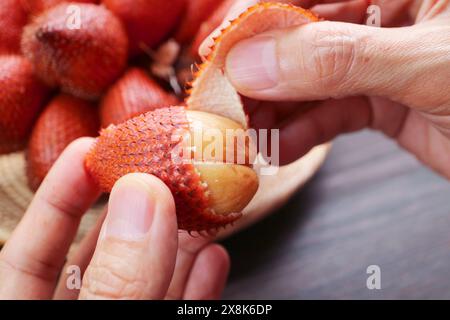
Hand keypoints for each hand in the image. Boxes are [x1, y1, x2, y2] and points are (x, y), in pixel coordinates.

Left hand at [0, 138, 228, 299]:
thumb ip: (116, 280)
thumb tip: (143, 198)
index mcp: (27, 318)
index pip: (33, 249)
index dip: (60, 194)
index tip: (91, 149)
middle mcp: (80, 318)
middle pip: (103, 256)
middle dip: (139, 210)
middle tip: (166, 171)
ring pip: (147, 282)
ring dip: (179, 243)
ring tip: (203, 205)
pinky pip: (176, 314)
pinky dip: (197, 287)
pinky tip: (212, 258)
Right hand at [205, 0, 449, 178]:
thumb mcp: (432, 65)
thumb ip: (341, 60)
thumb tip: (256, 61)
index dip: (259, 14)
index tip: (221, 48)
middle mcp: (389, 10)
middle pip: (301, 35)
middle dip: (260, 72)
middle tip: (225, 102)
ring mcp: (382, 58)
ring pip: (309, 80)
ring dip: (274, 110)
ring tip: (244, 134)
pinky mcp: (382, 101)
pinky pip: (329, 114)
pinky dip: (300, 135)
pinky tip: (277, 149)